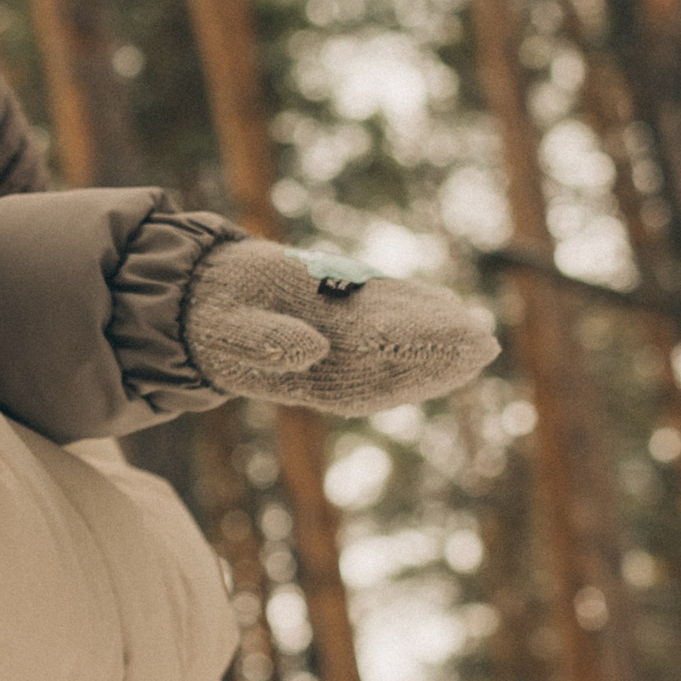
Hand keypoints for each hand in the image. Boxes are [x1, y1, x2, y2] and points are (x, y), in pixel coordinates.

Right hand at [184, 240, 498, 414]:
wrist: (198, 304)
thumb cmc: (212, 321)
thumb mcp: (227, 332)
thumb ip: (266, 343)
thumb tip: (315, 348)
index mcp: (311, 376)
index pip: (373, 372)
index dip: (413, 362)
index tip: (444, 351)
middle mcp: (334, 364)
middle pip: (394, 361)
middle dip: (438, 353)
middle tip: (483, 342)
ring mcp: (339, 341)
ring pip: (395, 341)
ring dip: (436, 336)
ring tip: (476, 329)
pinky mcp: (338, 317)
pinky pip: (382, 315)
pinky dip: (414, 309)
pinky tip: (443, 305)